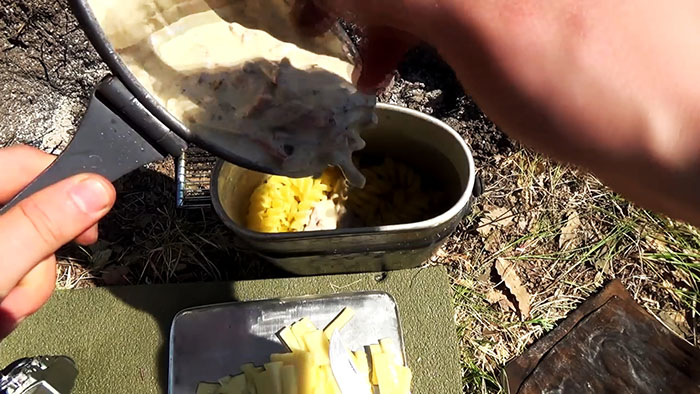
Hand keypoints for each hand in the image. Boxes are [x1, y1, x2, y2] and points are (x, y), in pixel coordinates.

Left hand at [0, 145, 115, 338]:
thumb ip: (44, 225)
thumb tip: (97, 189)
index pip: (32, 162)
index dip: (70, 185)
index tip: (95, 215)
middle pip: (35, 212)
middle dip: (41, 257)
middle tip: (29, 282)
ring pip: (27, 249)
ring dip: (26, 286)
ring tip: (4, 310)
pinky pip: (14, 271)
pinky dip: (13, 296)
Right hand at [298, 0, 699, 225]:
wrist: (692, 138)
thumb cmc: (603, 82)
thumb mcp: (478, 21)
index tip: (307, 8)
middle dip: (363, 3)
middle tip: (320, 28)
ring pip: (431, 0)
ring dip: (388, 21)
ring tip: (365, 70)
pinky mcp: (532, 12)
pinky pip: (453, 13)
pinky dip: (420, 32)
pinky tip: (404, 64)